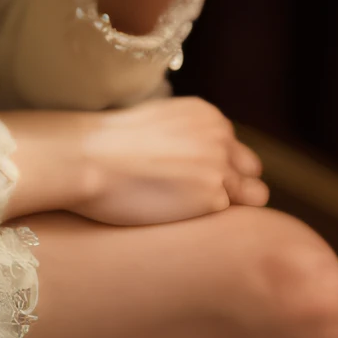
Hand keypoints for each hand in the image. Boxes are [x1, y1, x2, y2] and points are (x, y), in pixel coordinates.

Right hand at [72, 95, 269, 224]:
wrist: (87, 156)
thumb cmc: (109, 145)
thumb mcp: (161, 124)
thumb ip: (193, 138)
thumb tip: (209, 167)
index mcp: (208, 114)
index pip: (235, 150)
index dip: (218, 169)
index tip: (190, 179)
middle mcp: (221, 135)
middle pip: (251, 172)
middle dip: (233, 186)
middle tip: (194, 198)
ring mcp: (220, 166)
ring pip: (251, 198)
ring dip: (227, 206)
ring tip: (188, 211)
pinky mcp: (214, 198)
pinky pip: (228, 218)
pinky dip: (208, 222)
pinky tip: (178, 218)